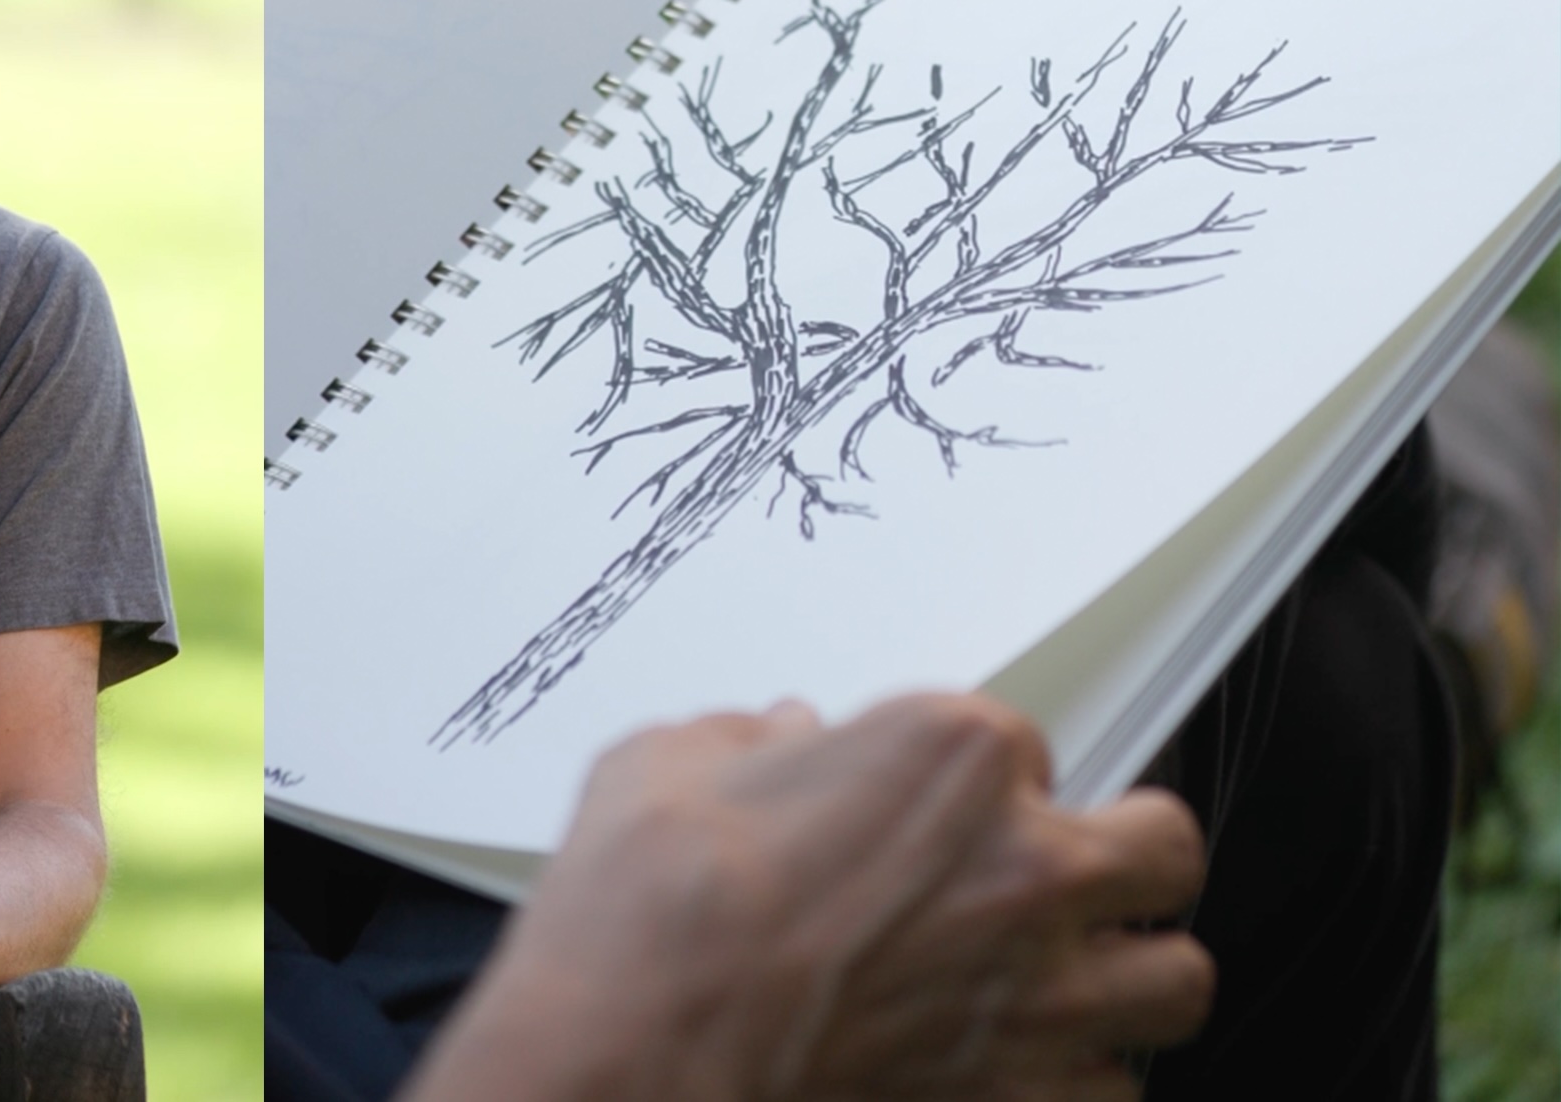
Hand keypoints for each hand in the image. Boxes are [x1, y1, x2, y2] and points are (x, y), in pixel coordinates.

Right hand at [408, 695, 1212, 1101]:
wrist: (631, 1051)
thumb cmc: (646, 915)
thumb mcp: (664, 768)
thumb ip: (740, 744)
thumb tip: (767, 742)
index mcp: (950, 756)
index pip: (1026, 742)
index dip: (978, 779)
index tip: (935, 807)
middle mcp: (1023, 868)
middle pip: (1162, 848)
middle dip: (1126, 859)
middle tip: (1071, 874)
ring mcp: (1037, 996)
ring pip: (1176, 981)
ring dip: (1129, 979)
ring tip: (1073, 983)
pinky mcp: (1020, 1101)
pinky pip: (1114, 1093)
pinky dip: (1076, 1082)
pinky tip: (1018, 1070)